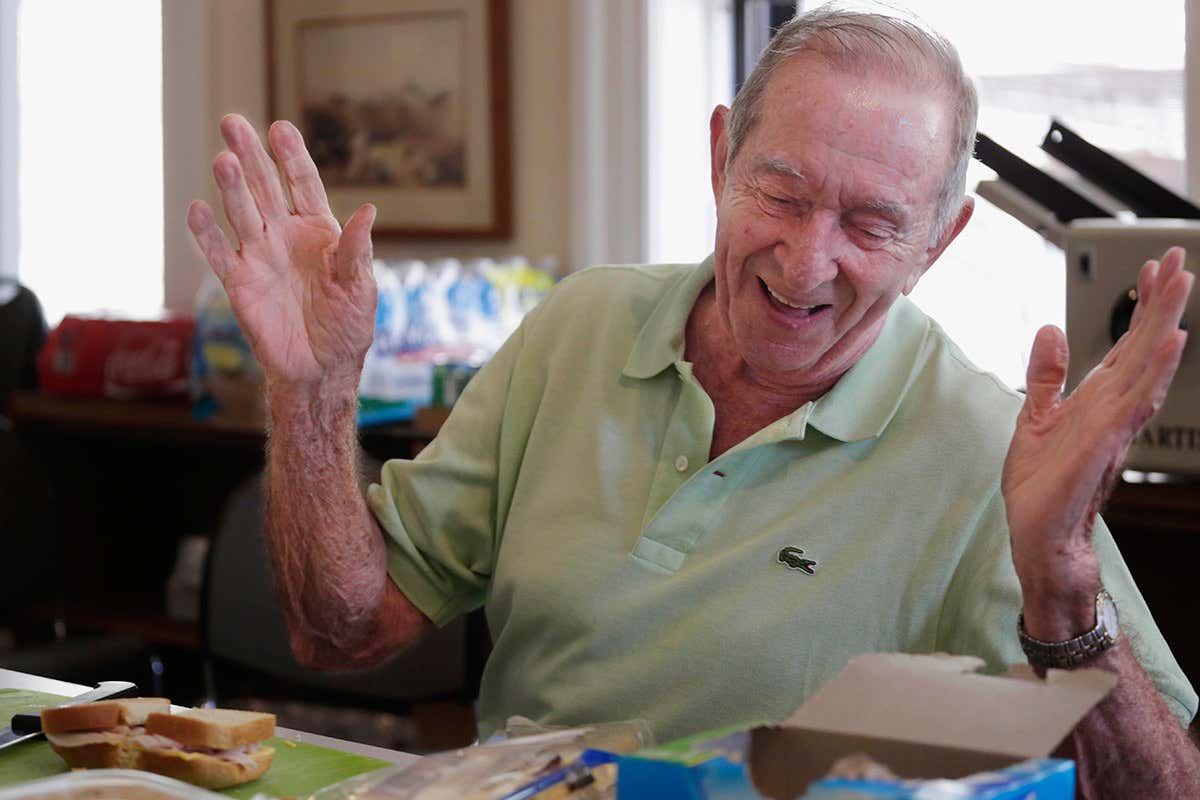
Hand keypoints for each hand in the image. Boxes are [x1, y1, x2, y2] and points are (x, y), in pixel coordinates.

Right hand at [187, 114, 376, 392]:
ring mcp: (260, 256)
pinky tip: (197, 208)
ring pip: (242, 213)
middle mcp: (285, 236)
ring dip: (231, 188)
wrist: (321, 370)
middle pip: (265, 187)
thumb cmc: (347, 328)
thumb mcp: (360, 288)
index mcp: (319, 232)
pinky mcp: (240, 282)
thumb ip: (356, 251)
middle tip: (233, 122)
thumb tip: (369, 212)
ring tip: (223, 160)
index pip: (302, 184)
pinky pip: (220, 253)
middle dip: (251, 156)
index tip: (280, 127)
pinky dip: (207, 233)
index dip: (291, 157)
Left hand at [1002, 247, 1192, 634]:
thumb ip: (1045, 377)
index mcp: (1096, 400)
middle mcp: (1113, 409)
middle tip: (1179, 258)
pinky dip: (1153, 371)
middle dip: (1161, 302)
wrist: (1039, 540)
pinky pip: (1134, 401)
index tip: (1153, 267)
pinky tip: (1171, 342)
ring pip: (1147, 365)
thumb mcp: (1032, 420)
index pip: (1125, 344)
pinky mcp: (1104, 444)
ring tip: (1182, 284)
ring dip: (1165, 324)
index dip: (1140, 306)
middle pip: (1144, 346)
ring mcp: (1113, 425)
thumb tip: (1049, 330)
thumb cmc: (1040, 489)